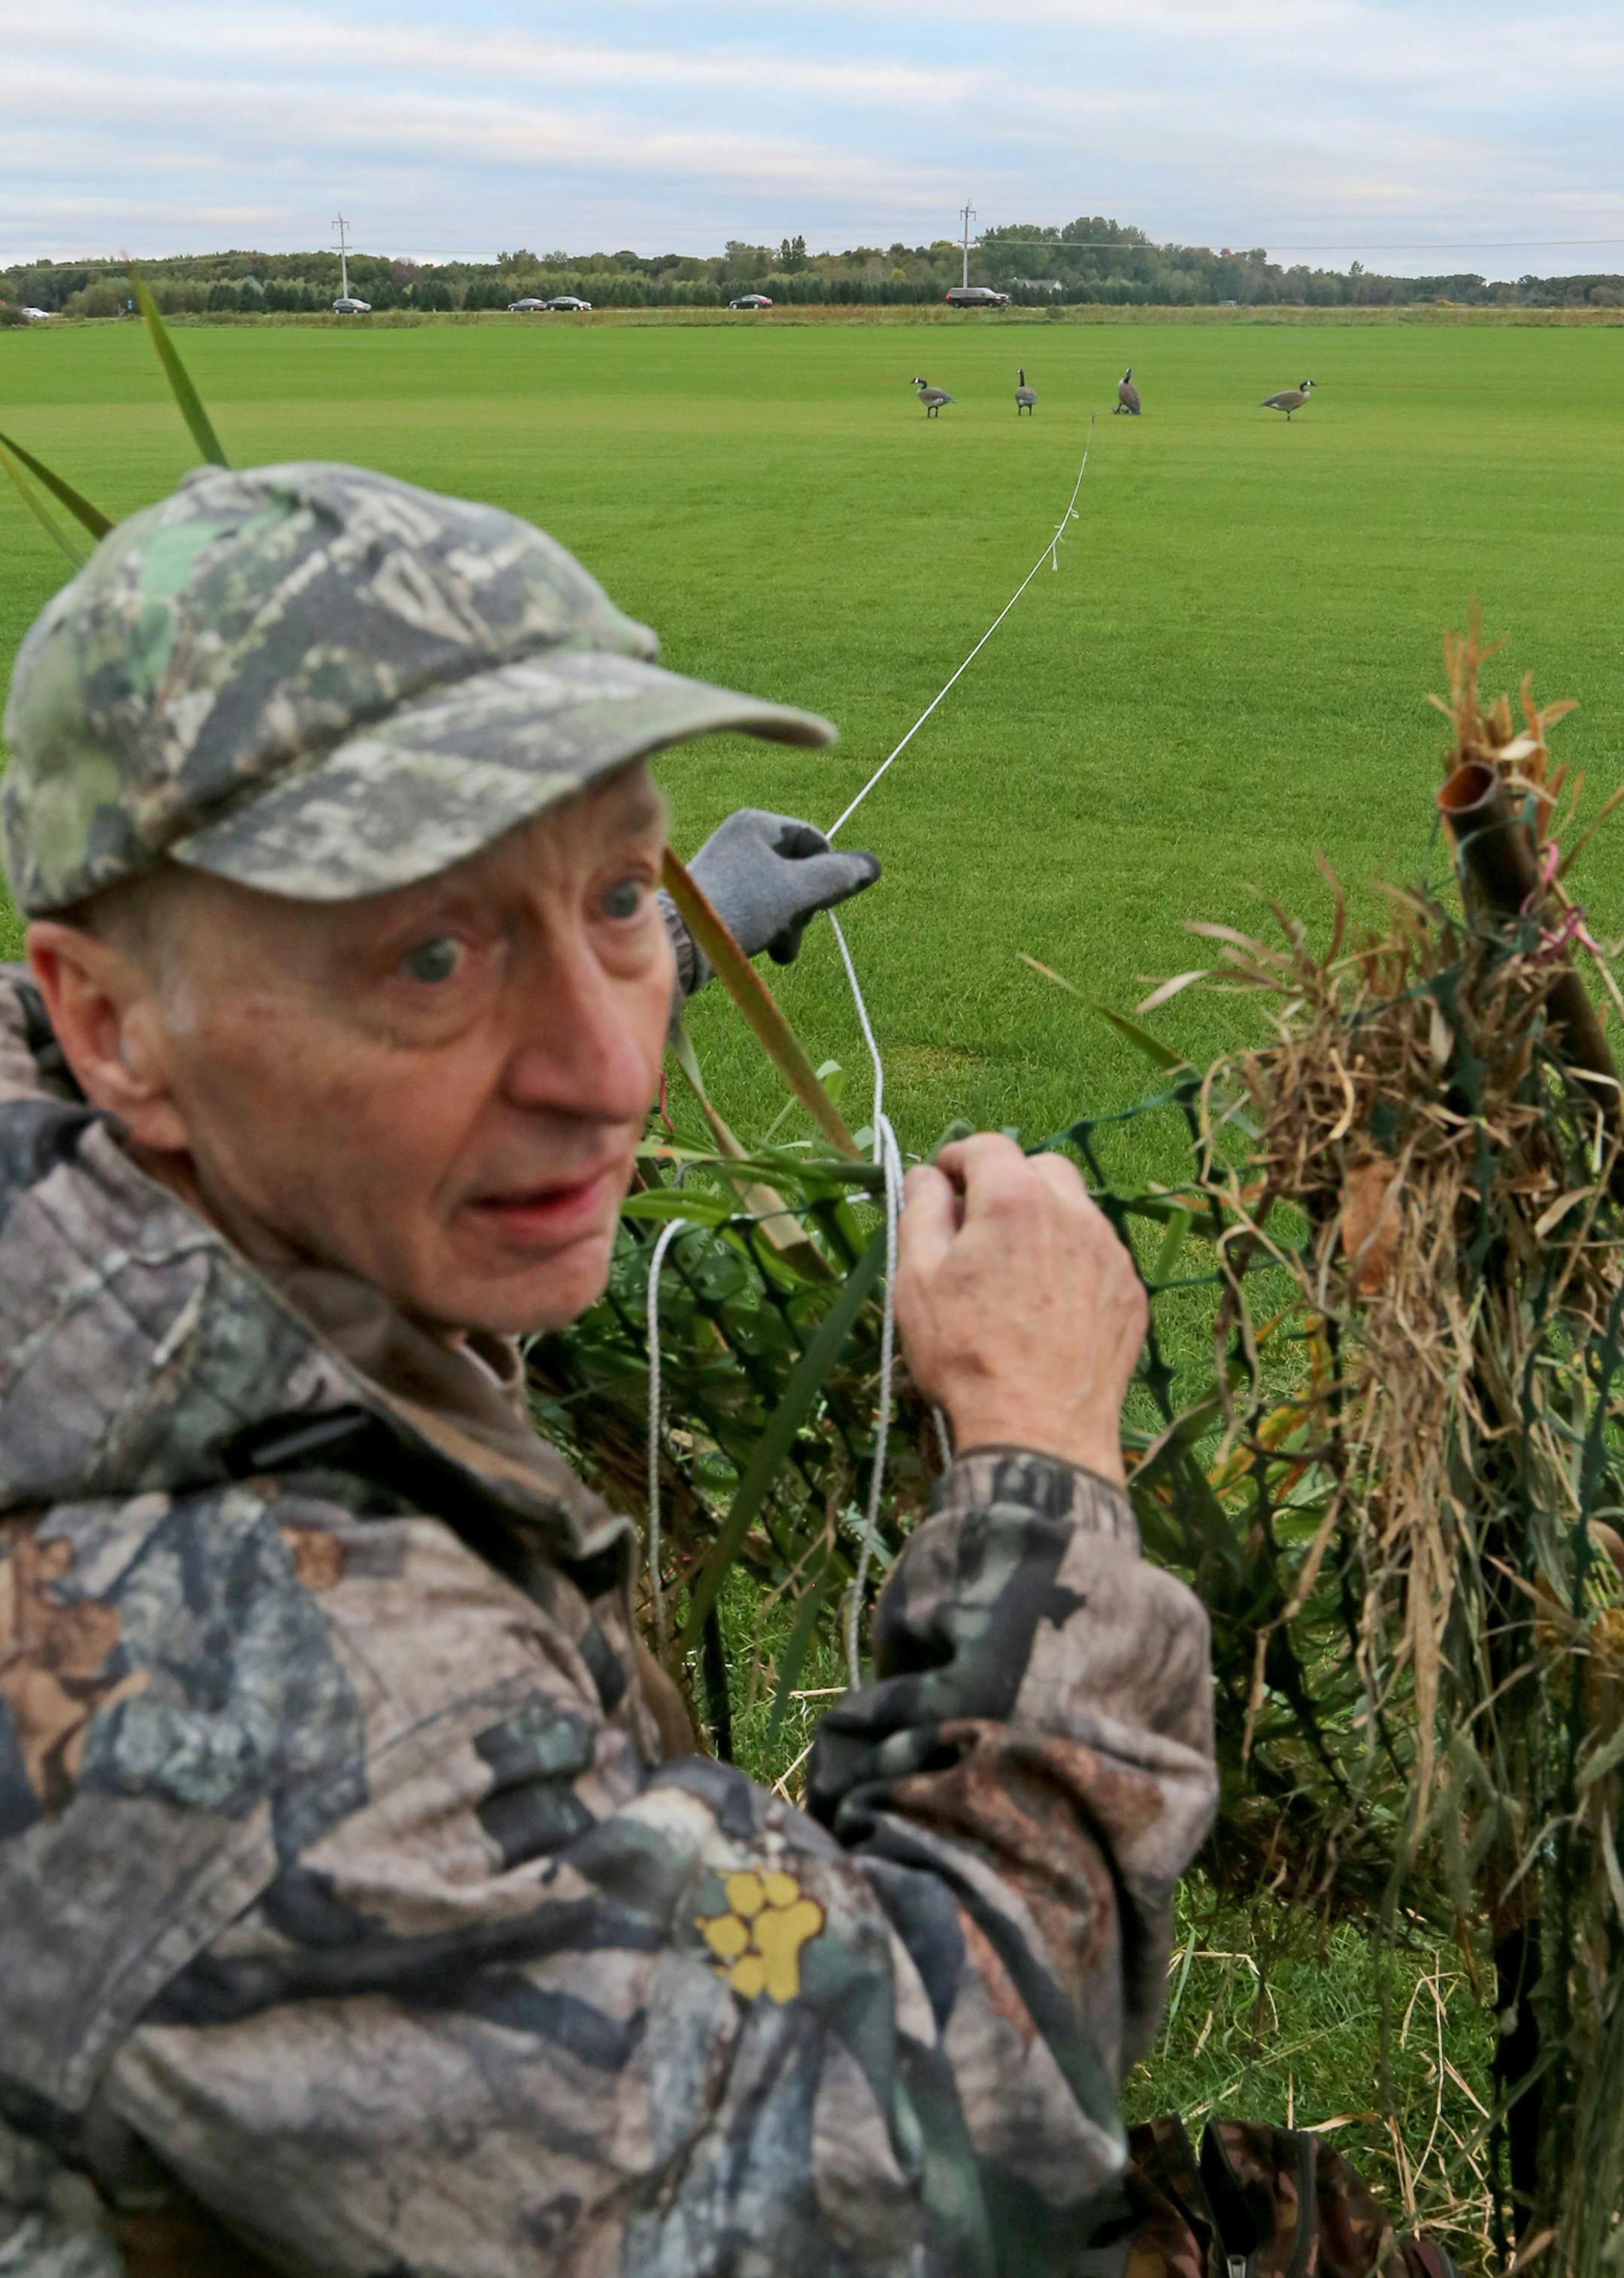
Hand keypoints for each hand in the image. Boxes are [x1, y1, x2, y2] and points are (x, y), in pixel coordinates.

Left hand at [682, 810, 880, 975]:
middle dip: (806, 905)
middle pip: (798, 868)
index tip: (822, 903)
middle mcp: (739, 839)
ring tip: (782, 950)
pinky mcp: (718, 897)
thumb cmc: (740, 909)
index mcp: (756, 824)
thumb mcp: (797, 892)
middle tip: (797, 929)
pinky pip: (758, 907)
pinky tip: (767, 950)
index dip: (827, 873)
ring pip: (780, 892)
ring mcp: (727, 868)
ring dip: (790, 922)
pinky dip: (769, 927)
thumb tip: (873, 864)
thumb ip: (837, 877)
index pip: (814, 840)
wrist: (681, 944)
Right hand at [894, 1134, 1146, 1486]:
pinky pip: (1098, 1255)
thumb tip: (928, 1175)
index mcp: (1014, 1199)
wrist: (1040, 1431)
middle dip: (1006, 1183)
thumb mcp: (917, 1279)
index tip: (941, 1183)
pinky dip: (1072, 1262)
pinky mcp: (1131, 1292)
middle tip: (977, 1226)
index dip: (957, 1158)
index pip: (986, 1146)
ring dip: (1043, 1222)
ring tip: (1014, 1272)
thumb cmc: (966, 1353)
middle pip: (1040, 1168)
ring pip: (1075, 1210)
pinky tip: (1048, 1306)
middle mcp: (1073, 1212)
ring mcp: (1111, 1252)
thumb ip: (920, 1211)